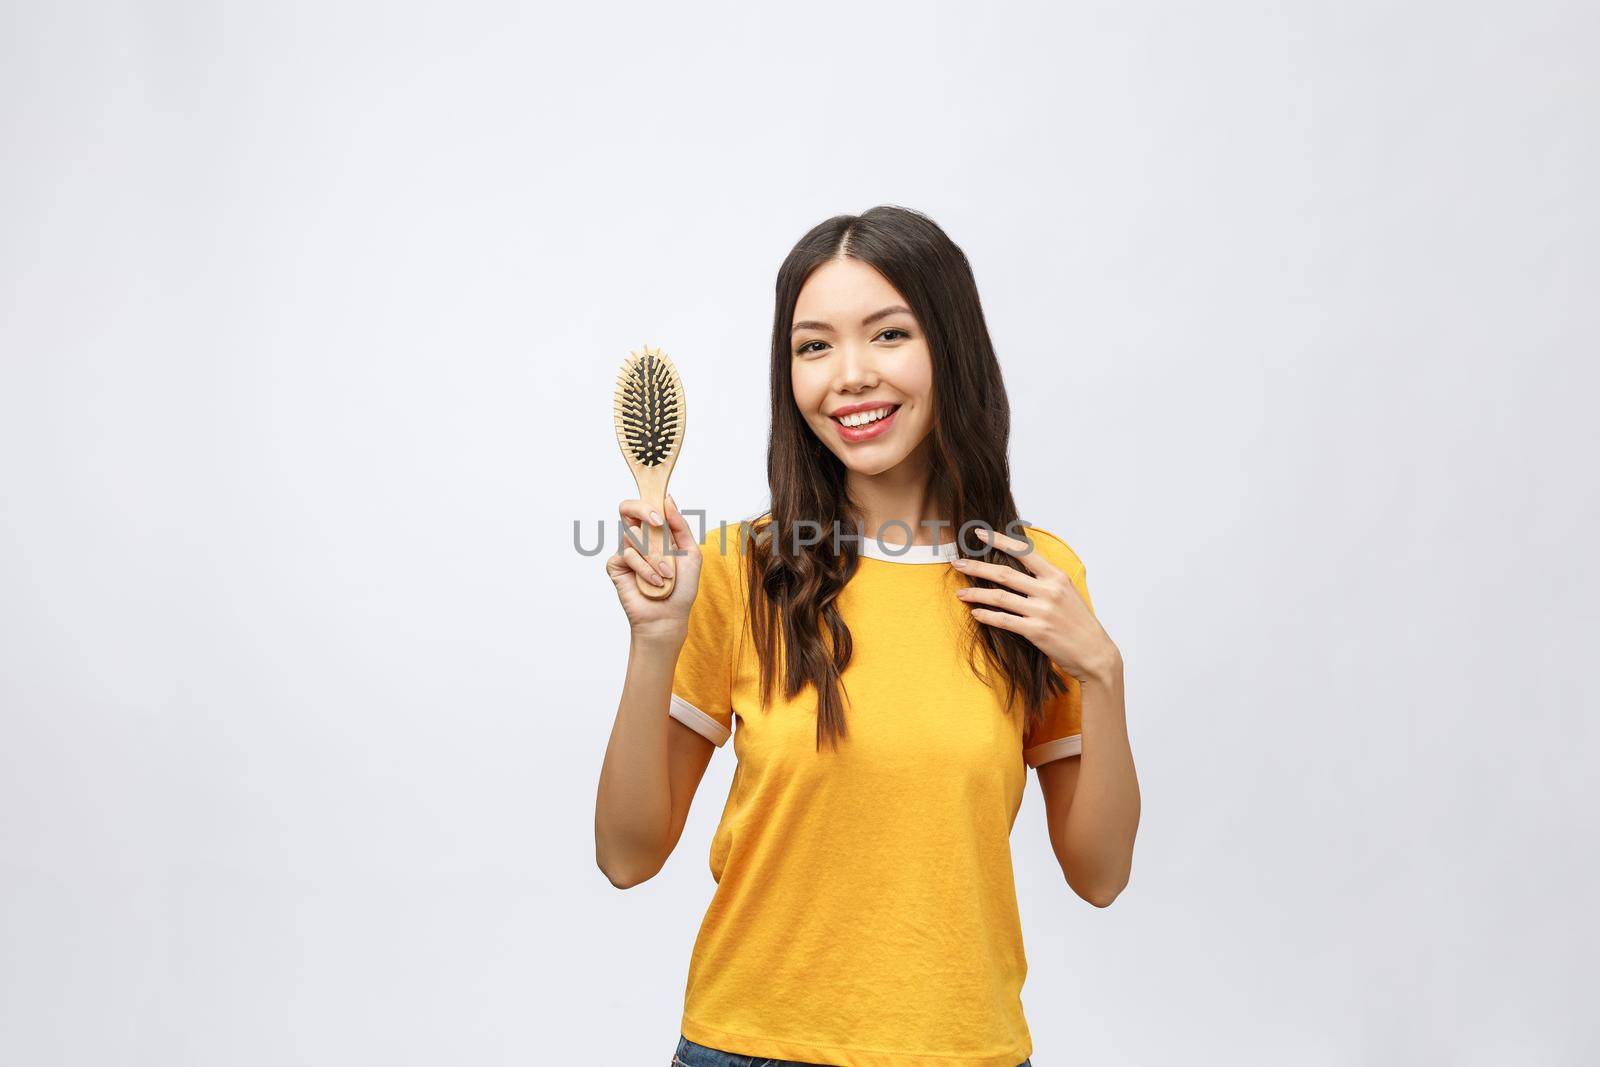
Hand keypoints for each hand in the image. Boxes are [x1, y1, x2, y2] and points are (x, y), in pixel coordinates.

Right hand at [604, 494, 700, 640]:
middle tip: (657, 523)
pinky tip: (655, 583)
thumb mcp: (691, 553)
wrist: (669, 616)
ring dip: (655, 555)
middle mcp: (639, 538)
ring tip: (666, 574)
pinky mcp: (616, 565)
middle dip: (642, 509)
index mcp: (656, 533)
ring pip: (633, 535)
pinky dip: (645, 569)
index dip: (649, 500)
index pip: (645, 505)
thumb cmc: (682, 587)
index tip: (661, 505)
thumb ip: (680, 526)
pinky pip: (628, 554)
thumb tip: (668, 500)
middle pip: (627, 508)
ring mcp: (626, 551)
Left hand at [952, 527, 1120, 684]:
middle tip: (958, 563)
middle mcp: (1049, 591)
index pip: (1024, 552)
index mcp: (1057, 577)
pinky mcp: (1036, 631)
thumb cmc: (1079, 622)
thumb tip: (1020, 565)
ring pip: (1000, 597)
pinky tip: (975, 613)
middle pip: (1004, 574)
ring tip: (960, 593)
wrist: (1095, 653)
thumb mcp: (1068, 592)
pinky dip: (987, 616)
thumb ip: (1046, 579)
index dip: (999, 541)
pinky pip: (1004, 621)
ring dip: (976, 594)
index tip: (979, 534)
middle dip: (977, 567)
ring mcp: (1042, 611)